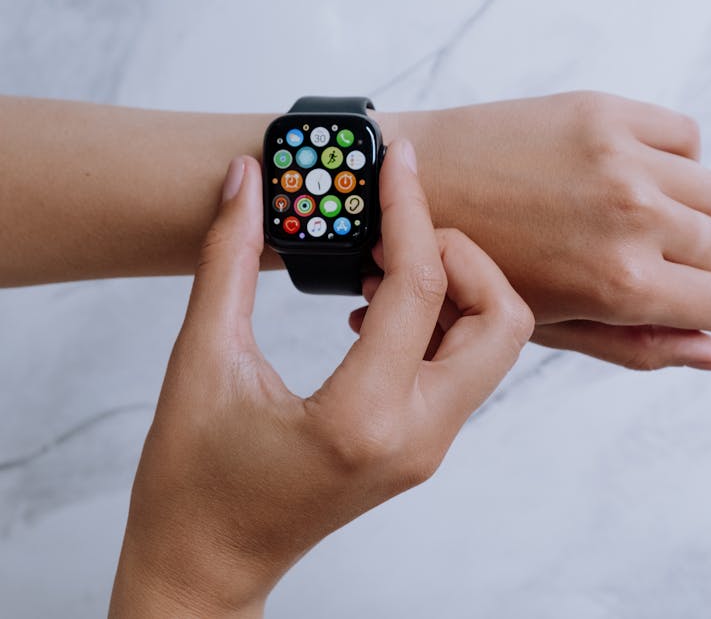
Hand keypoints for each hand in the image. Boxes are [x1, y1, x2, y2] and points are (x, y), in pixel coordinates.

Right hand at [109, 142, 532, 616]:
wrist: (206, 562)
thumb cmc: (193, 482)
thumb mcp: (200, 361)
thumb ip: (227, 262)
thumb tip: (245, 185)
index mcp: (362, 417)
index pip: (421, 288)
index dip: (409, 210)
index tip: (394, 164)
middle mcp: (416, 435)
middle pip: (501, 320)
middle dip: (462, 256)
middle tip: (398, 232)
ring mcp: (427, 446)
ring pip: (495, 345)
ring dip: (456, 289)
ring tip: (379, 269)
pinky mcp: (422, 445)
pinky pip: (463, 368)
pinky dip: (441, 323)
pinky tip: (377, 310)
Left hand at [383, 91, 710, 369]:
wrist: (418, 185)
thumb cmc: (477, 271)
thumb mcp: (554, 327)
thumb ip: (642, 345)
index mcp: (620, 283)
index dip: (697, 305)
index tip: (666, 294)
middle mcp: (632, 217)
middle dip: (687, 261)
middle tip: (629, 255)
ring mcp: (621, 157)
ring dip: (679, 207)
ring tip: (619, 214)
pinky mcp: (606, 110)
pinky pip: (686, 135)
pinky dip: (665, 156)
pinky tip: (617, 172)